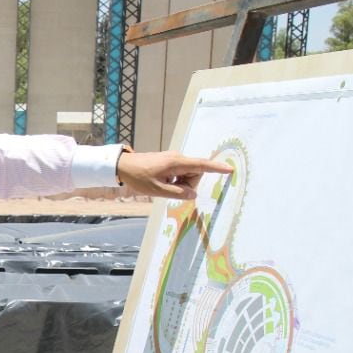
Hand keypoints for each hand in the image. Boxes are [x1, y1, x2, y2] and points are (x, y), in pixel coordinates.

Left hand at [115, 147, 233, 200]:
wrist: (122, 166)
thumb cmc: (138, 177)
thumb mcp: (157, 190)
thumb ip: (177, 193)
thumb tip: (193, 194)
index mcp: (176, 163)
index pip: (201, 165)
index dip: (216, 168)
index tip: (230, 169)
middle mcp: (178, 158)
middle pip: (195, 174)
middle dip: (187, 184)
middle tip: (167, 188)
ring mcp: (174, 159)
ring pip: (187, 175)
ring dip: (180, 184)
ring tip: (162, 185)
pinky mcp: (170, 162)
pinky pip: (180, 174)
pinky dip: (175, 181)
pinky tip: (161, 182)